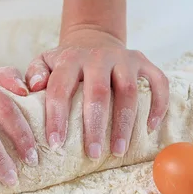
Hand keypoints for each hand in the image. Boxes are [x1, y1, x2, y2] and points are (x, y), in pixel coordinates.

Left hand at [25, 28, 168, 158]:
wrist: (95, 39)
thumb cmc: (68, 64)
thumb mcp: (46, 62)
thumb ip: (34, 73)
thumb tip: (33, 88)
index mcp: (71, 59)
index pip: (61, 88)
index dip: (57, 116)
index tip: (56, 144)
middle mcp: (98, 56)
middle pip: (98, 92)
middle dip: (95, 126)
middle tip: (93, 154)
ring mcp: (125, 58)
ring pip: (128, 91)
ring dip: (124, 123)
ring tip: (118, 150)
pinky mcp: (145, 63)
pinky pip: (158, 82)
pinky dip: (158, 105)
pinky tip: (150, 128)